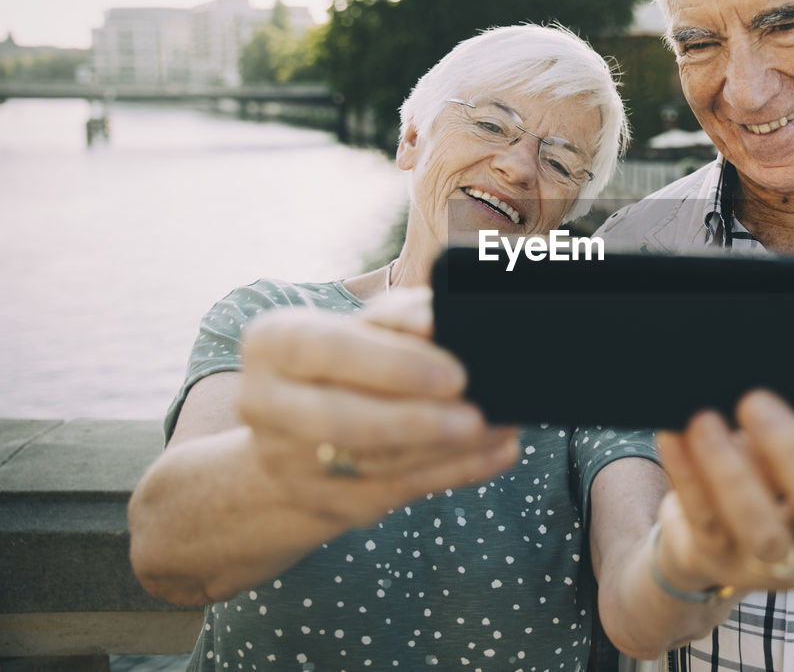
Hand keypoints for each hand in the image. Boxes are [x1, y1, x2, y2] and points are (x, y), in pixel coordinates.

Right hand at [237, 288, 519, 526]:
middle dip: (418, 421)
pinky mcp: (324, 502)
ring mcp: (289, 463)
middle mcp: (266, 405)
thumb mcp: (361, 327)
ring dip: (449, 449)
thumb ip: (398, 318)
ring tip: (501, 425)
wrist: (295, 433)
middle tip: (477, 414)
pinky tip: (498, 452)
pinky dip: (457, 471)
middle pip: (344, 420)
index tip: (454, 373)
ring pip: (376, 462)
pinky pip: (398, 491)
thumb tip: (439, 317)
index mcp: (273, 344)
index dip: (392, 364)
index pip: (328, 350)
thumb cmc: (345, 361)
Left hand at [653, 361, 793, 593]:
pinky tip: (674, 437)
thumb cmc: (788, 480)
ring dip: (730, 473)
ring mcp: (779, 564)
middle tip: (753, 399)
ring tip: (703, 419)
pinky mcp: (725, 564)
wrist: (753, 553)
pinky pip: (704, 521)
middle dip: (789, 452)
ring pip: (761, 530)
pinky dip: (687, 477)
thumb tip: (777, 366)